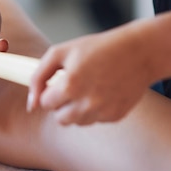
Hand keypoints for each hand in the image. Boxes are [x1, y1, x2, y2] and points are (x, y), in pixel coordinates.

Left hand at [28, 23, 155, 124]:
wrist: (138, 52)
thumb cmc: (98, 48)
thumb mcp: (61, 52)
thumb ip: (38, 76)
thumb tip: (31, 105)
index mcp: (70, 85)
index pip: (46, 103)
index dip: (51, 90)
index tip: (61, 81)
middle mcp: (87, 103)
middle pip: (60, 119)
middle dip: (62, 104)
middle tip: (74, 86)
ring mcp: (103, 112)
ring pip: (77, 122)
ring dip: (77, 109)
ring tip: (89, 87)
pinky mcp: (116, 116)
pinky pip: (95, 120)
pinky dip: (96, 109)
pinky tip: (104, 91)